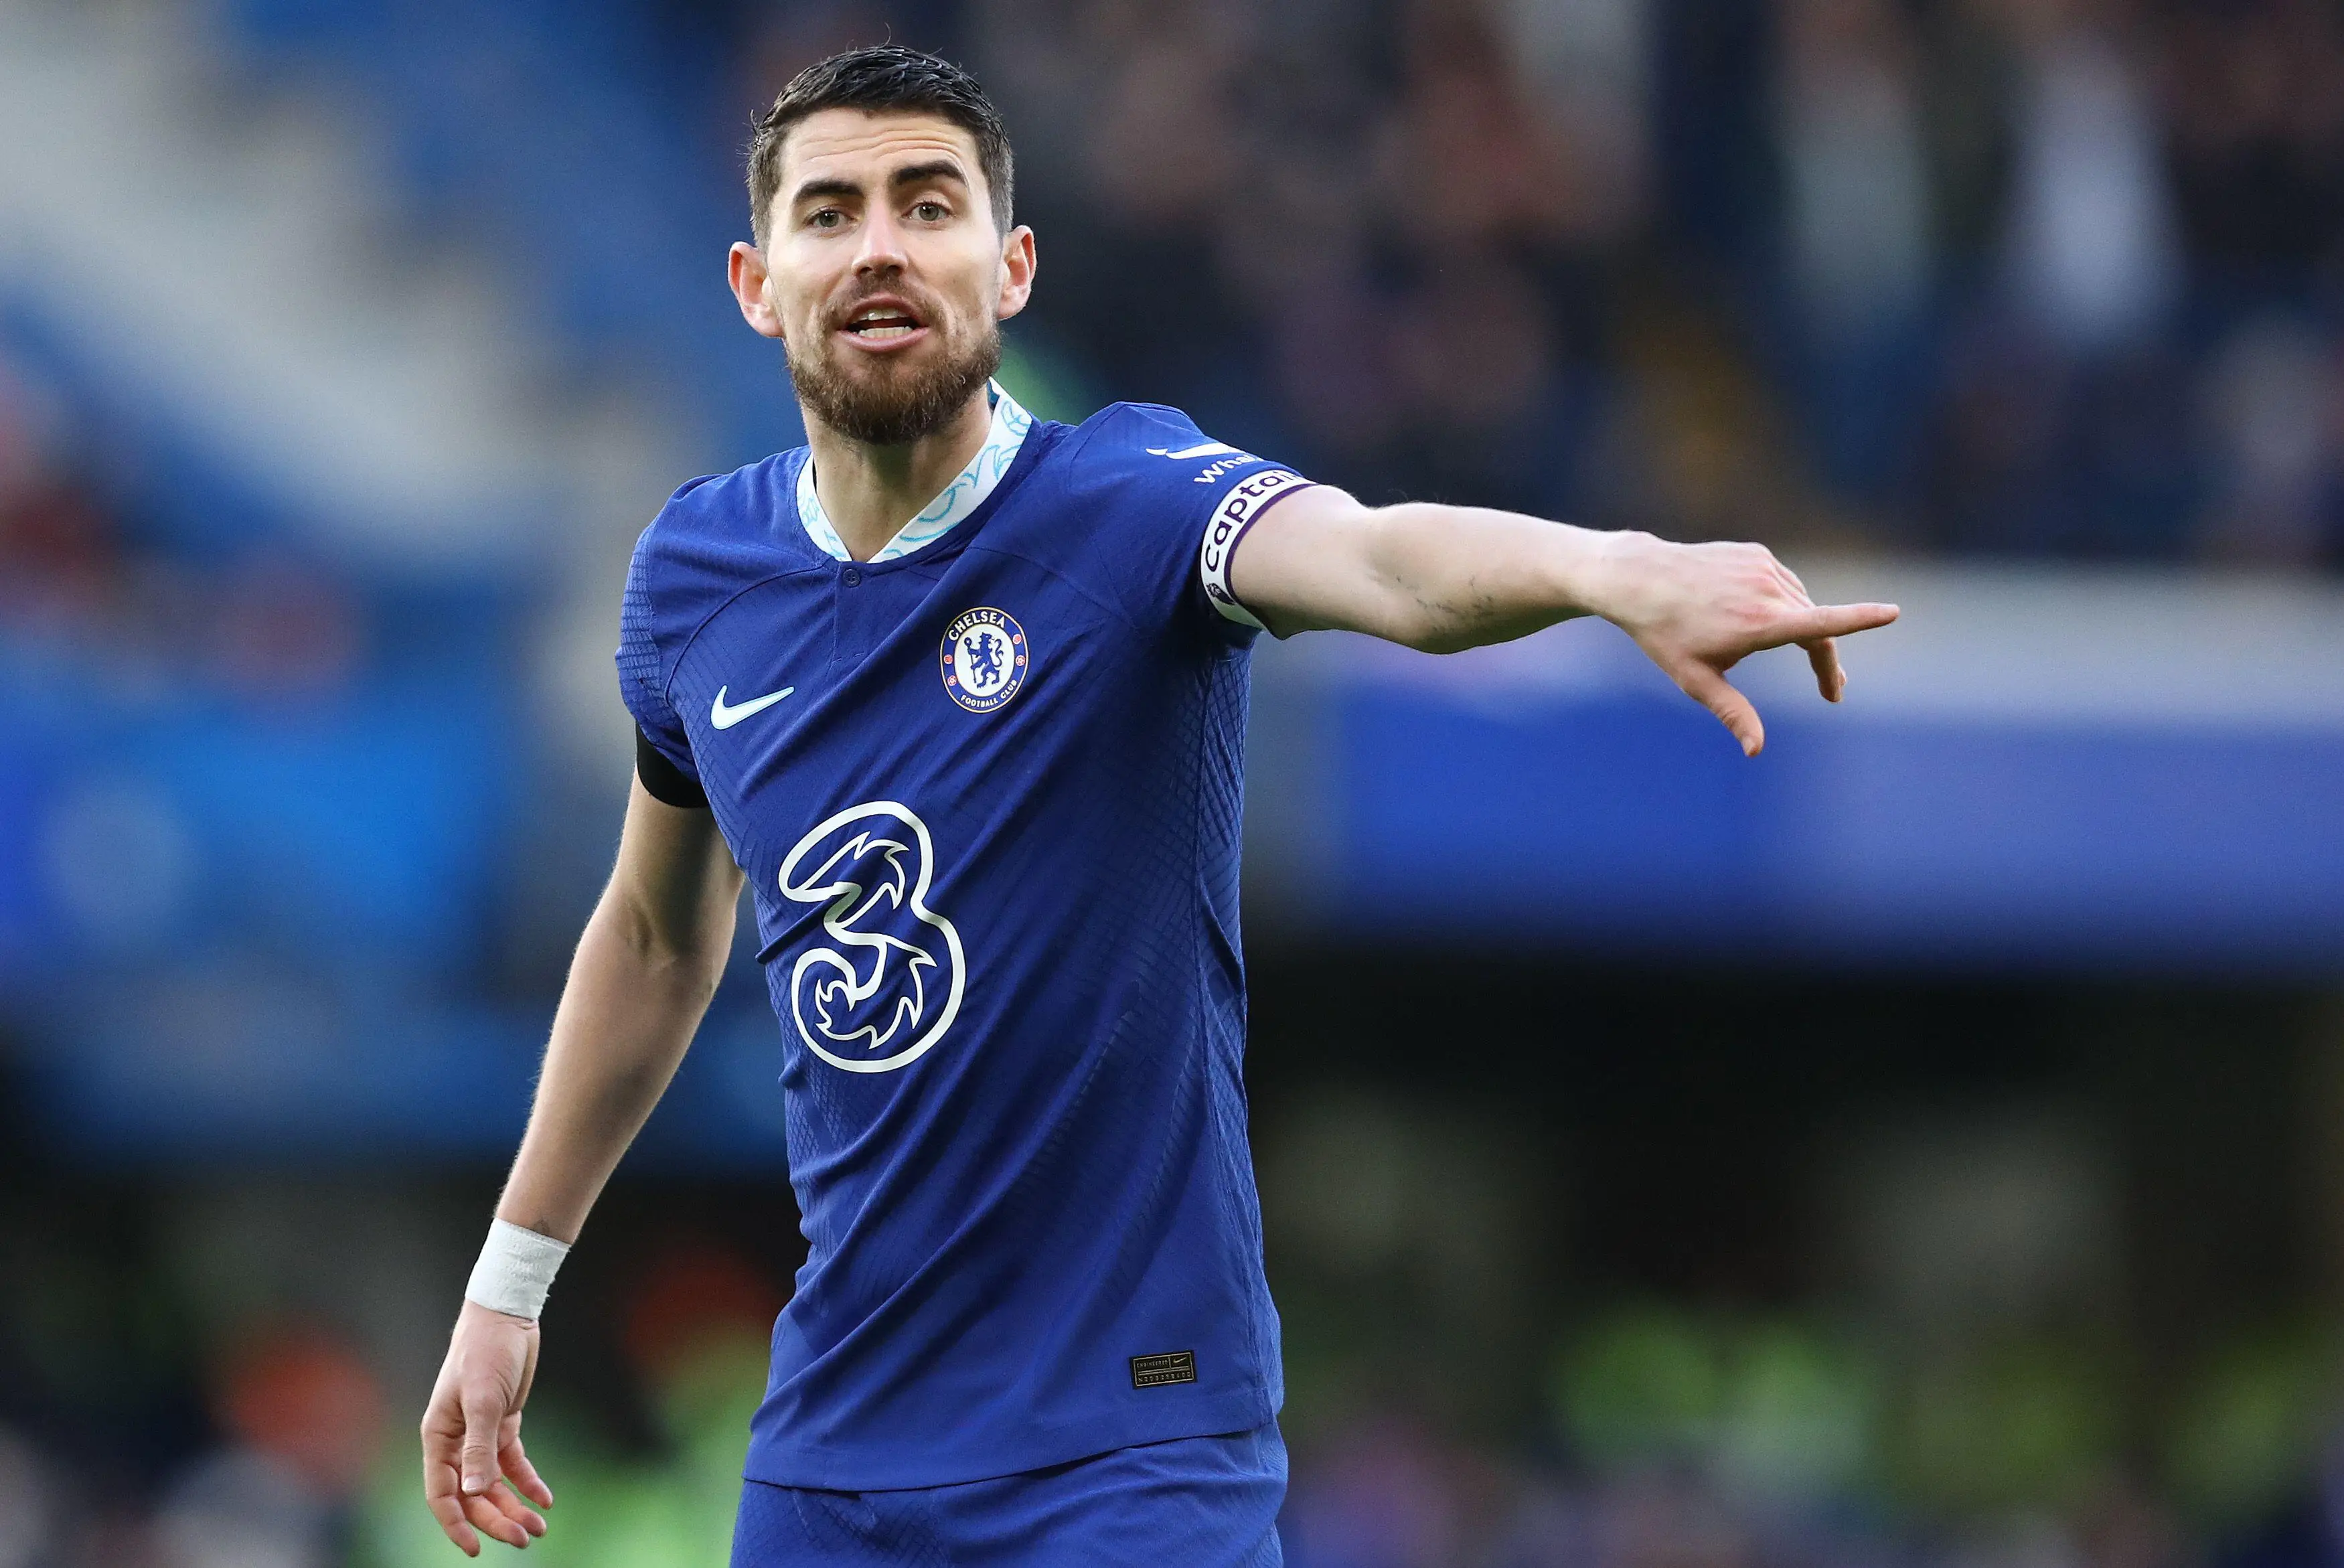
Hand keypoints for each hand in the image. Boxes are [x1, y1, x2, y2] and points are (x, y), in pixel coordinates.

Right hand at [421, 1302, 554, 1554]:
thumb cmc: (485, 1352)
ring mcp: (480, 1434)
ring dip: (513, 1506)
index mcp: (438, 1437)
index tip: (477, 1549)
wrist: (506, 1317)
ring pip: (494, 1483)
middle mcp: (456, 1441)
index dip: (457, 1523)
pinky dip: (527, 1482)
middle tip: (525, 1538)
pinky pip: (513, 1463)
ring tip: (539, 1527)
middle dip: (496, 1519)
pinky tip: (544, 1498)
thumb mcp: (483, 1400)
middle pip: (473, 1494)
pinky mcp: (503, 1423)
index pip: (442, 1493)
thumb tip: (476, 1492)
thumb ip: (479, 1446)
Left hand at [1586, 532, 1898, 755]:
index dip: (1860, 619)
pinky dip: (1786, 606)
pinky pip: (1783, 585)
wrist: (1638, 578)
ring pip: (1802, 605)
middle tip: (1833, 692)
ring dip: (1809, 633)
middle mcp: (1766, 590)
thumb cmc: (1664, 634)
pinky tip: (1769, 620)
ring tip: (1810, 660)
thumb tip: (1756, 751)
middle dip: (1827, 662)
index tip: (1893, 613)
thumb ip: (1733, 713)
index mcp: (1760, 623)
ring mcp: (1762, 568)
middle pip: (1816, 628)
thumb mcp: (1696, 681)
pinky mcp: (1756, 554)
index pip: (1821, 624)